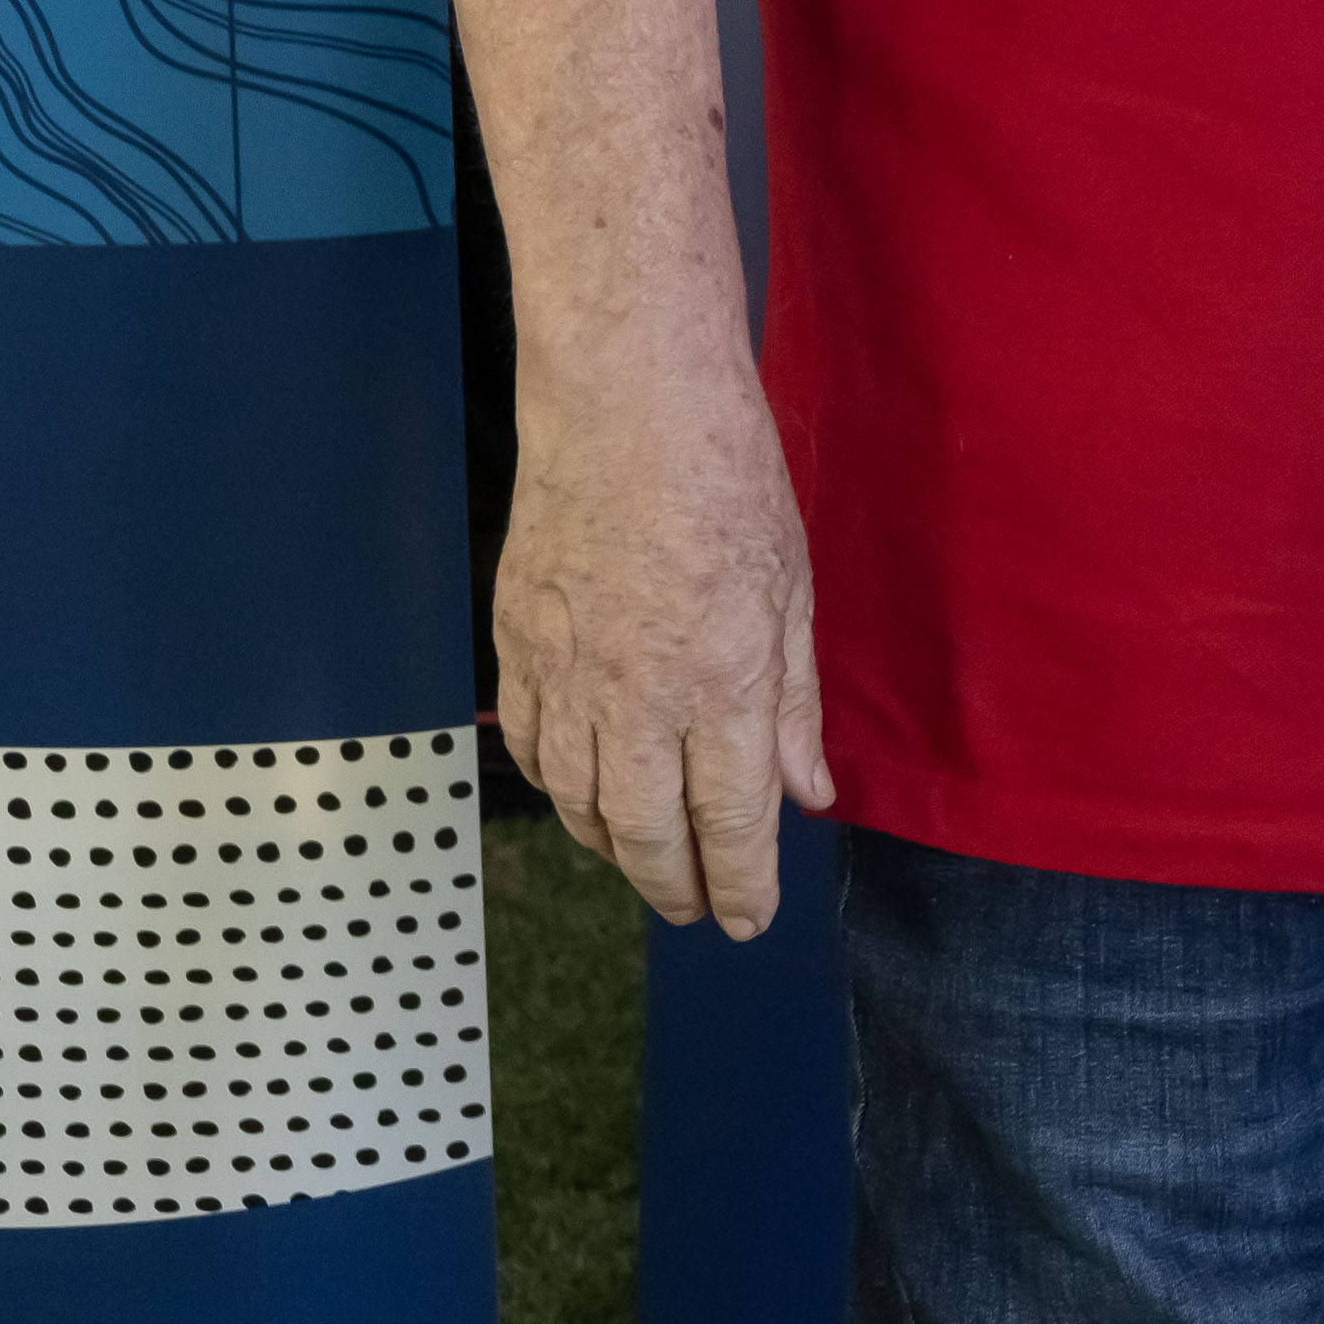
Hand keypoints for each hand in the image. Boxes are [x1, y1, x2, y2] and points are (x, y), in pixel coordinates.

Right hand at [491, 341, 835, 937]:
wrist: (622, 403)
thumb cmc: (728, 476)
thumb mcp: (793, 587)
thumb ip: (793, 703)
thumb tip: (806, 794)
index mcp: (721, 682)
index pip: (730, 823)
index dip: (742, 886)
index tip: (750, 919)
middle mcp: (636, 698)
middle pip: (645, 835)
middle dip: (677, 887)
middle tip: (700, 909)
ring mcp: (565, 676)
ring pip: (581, 805)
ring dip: (617, 849)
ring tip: (651, 861)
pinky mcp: (517, 648)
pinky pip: (534, 751)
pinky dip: (562, 790)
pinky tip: (588, 793)